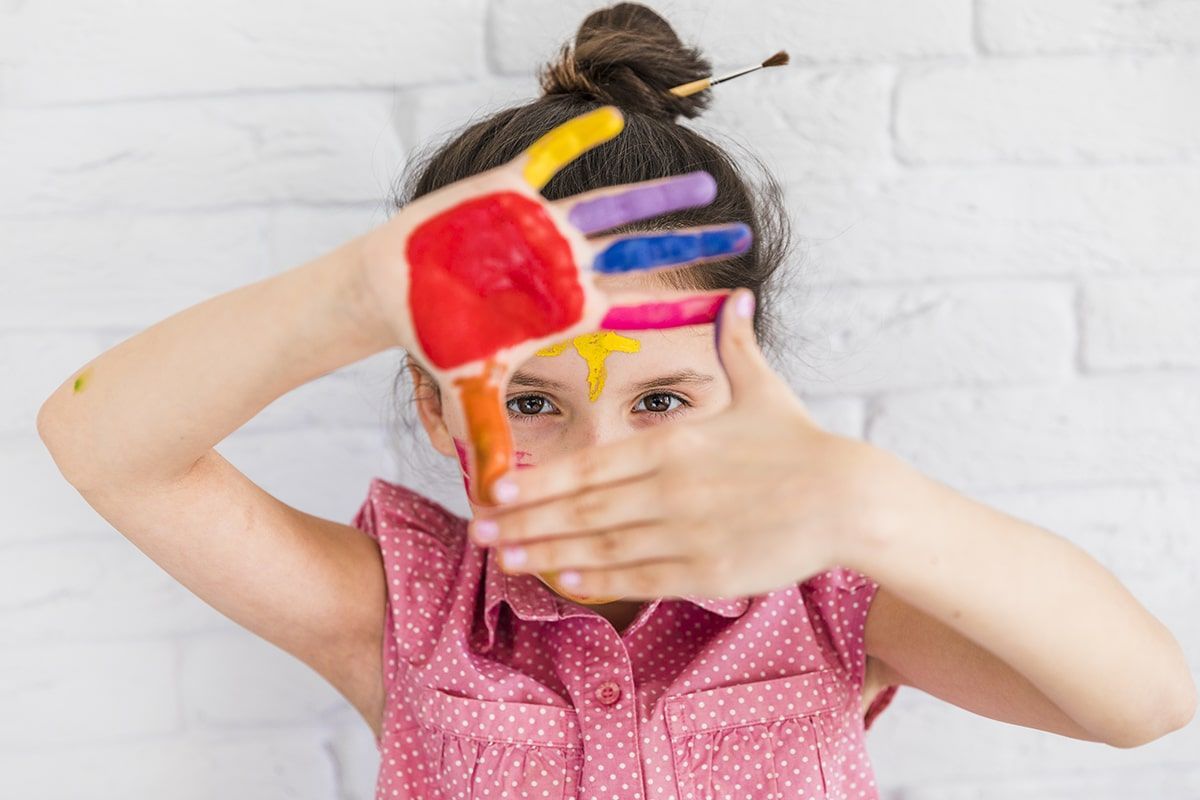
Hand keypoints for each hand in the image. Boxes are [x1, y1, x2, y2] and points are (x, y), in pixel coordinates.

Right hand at [358, 106, 752, 504]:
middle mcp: (565, 266)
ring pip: (609, 208)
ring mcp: (543, 227)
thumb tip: (495, 505)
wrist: (395, 288)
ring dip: (654, 195)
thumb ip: (487, 441)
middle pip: (639, 255)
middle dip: (690, 245)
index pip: (634, 313)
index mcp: (566, 310)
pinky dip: (575, 142)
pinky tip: (612, 119)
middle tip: (744, 234)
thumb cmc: (438, 337)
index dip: (681, 311)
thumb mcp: (468, 391)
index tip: (733, 306)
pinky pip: (548, 162)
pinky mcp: (508, 193)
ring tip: (703, 184)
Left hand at [468, 288, 905, 600]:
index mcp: (674, 444)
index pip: (590, 464)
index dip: (537, 480)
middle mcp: (670, 489)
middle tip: (477, 529)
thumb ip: (736, 345)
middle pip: (582, 507)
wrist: (850, 498)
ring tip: (506, 559)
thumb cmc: (800, 443)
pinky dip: (600, 580)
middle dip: (525, 520)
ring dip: (548, 553)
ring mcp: (686, 533)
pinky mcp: (708, 571)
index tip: (495, 488)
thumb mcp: (763, 388)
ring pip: (602, 546)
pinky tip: (564, 580)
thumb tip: (737, 296)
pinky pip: (641, 578)